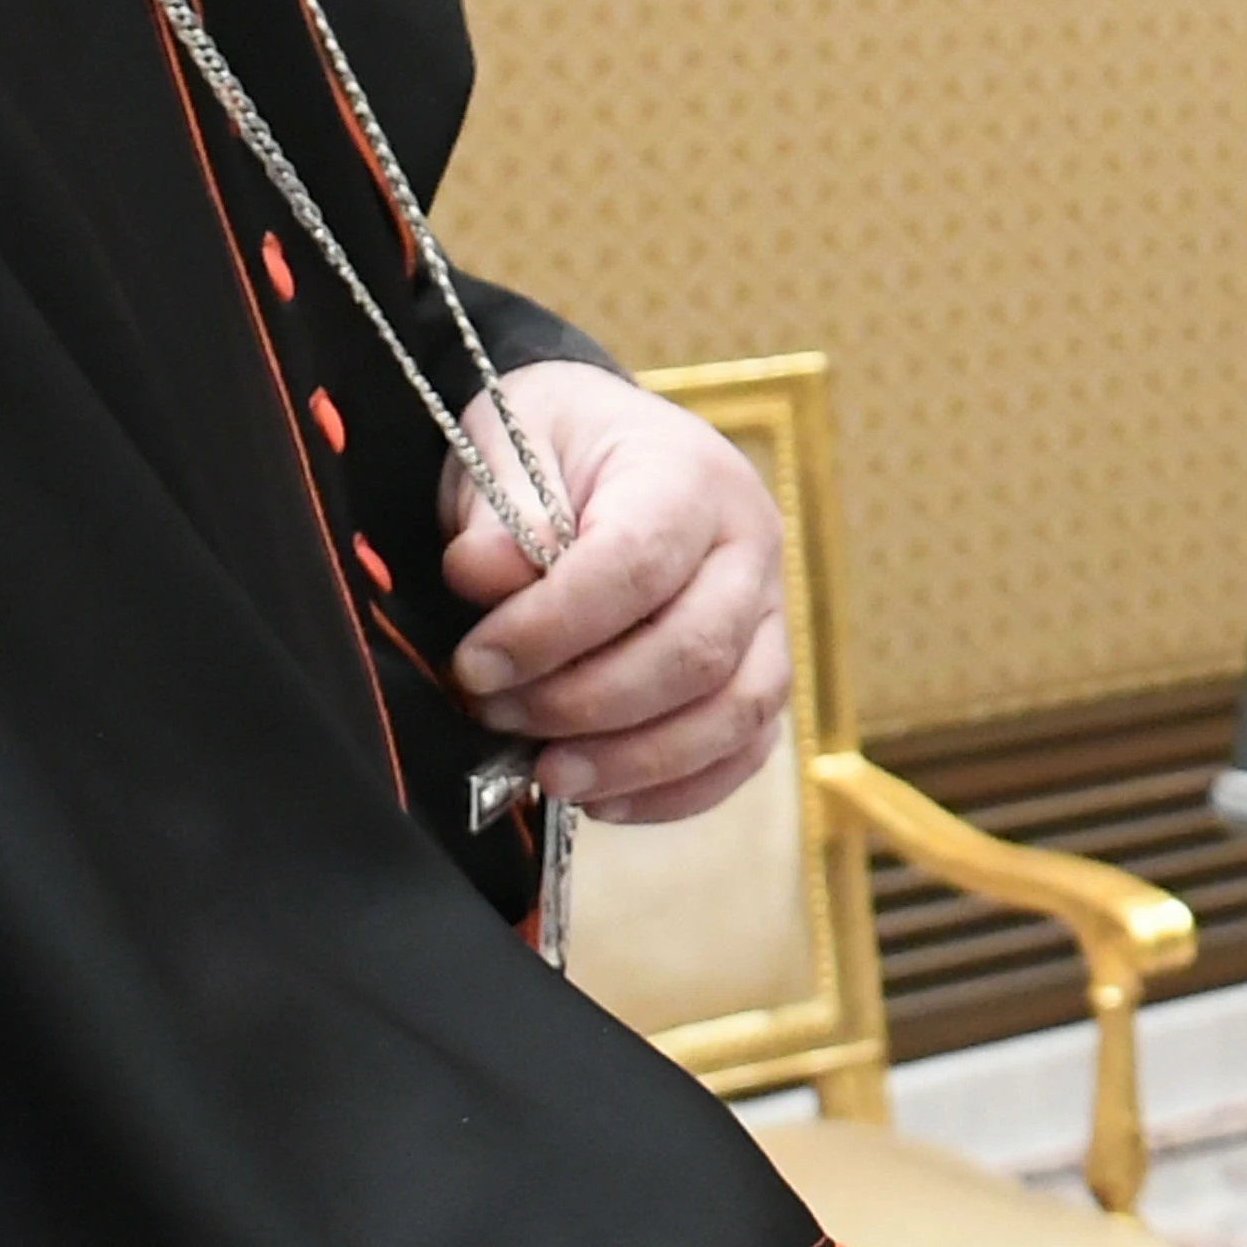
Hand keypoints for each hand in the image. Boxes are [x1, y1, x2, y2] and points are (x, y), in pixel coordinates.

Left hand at [435, 366, 787, 816]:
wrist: (610, 450)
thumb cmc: (556, 449)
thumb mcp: (508, 447)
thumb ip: (499, 513)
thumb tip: (483, 576)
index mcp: (689, 475)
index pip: (636, 565)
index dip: (551, 629)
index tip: (475, 665)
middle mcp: (751, 544)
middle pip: (696, 651)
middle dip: (586, 703)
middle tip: (498, 716)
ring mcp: (770, 614)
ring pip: (735, 711)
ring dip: (637, 761)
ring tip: (549, 775)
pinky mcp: (764, 671)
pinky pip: (747, 748)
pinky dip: (678, 790)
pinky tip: (603, 800)